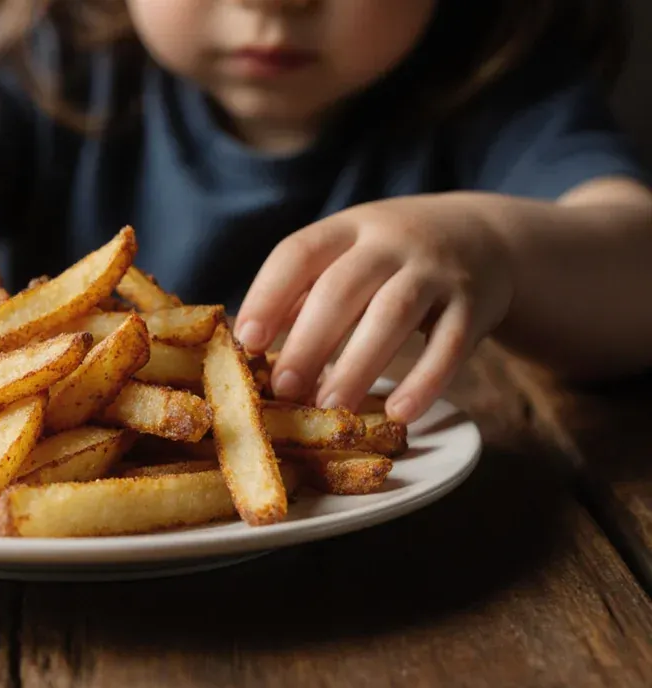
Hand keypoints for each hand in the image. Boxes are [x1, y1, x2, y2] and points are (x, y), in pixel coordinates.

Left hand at [234, 195, 514, 422]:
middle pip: (343, 288)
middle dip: (309, 340)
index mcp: (347, 229)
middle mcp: (391, 241)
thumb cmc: (391, 260)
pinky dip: (426, 381)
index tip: (245, 341)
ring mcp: (437, 270)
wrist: (487, 236)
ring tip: (330, 408)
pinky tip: (400, 414)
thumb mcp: (347, 257)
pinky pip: (450, 345)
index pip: (298, 253)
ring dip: (358, 364)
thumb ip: (302, 294)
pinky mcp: (475, 304)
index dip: (268, 295)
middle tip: (284, 389)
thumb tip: (246, 348)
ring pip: (394, 314)